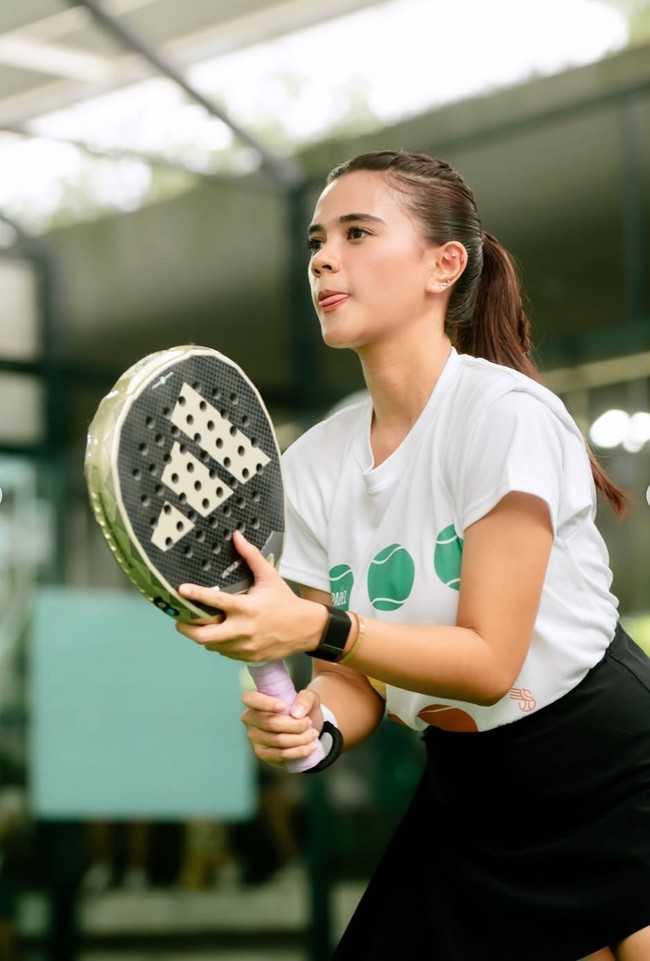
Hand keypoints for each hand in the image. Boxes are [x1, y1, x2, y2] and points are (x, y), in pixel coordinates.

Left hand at [175, 530, 326, 661]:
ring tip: (200, 625)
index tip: (181, 590)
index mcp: (246, 608)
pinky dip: (218, 644)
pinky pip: (224, 652)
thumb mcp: (269, 576)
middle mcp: (242, 629)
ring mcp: (244, 646)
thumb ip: (251, 556)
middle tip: (179, 619)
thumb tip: (237, 536)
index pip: (215, 602)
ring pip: (211, 645)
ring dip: (203, 636)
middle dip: (186, 628)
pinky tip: (221, 635)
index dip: (195, 595)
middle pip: (203, 635)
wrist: (305, 629)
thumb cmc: (285, 601)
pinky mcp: (247, 657)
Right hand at [241, 687, 322, 766]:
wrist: (305, 727)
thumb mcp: (309, 697)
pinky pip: (281, 755)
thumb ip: (306, 698)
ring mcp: (254, 738)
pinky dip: (298, 751)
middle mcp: (250, 719)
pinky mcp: (263, 754)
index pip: (249, 698)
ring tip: (312, 734)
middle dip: (295, 725)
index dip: (265, 703)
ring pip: (278, 740)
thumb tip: (297, 713)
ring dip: (300, 738)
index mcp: (255, 700)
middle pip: (271, 723)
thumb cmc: (301, 708)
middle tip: (309, 722)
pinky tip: (310, 746)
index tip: (283, 706)